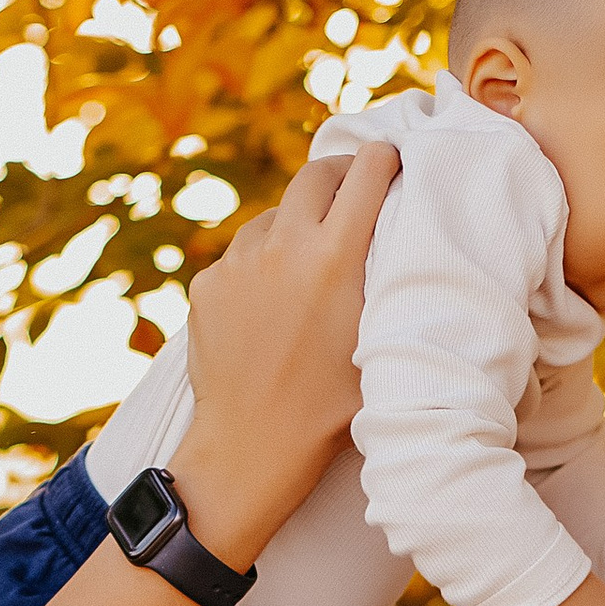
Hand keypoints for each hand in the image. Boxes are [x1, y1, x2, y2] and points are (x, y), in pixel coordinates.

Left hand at [171, 144, 396, 566]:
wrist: (250, 447)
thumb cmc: (329, 409)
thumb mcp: (378, 341)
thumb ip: (385, 283)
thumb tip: (398, 239)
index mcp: (336, 257)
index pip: (366, 174)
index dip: (384, 159)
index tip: (392, 158)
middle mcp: (284, 247)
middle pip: (315, 176)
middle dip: (340, 174)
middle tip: (354, 187)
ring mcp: (238, 263)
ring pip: (274, 218)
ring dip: (296, 226)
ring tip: (309, 264)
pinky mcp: (206, 284)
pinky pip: (240, 257)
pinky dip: (260, 267)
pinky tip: (271, 305)